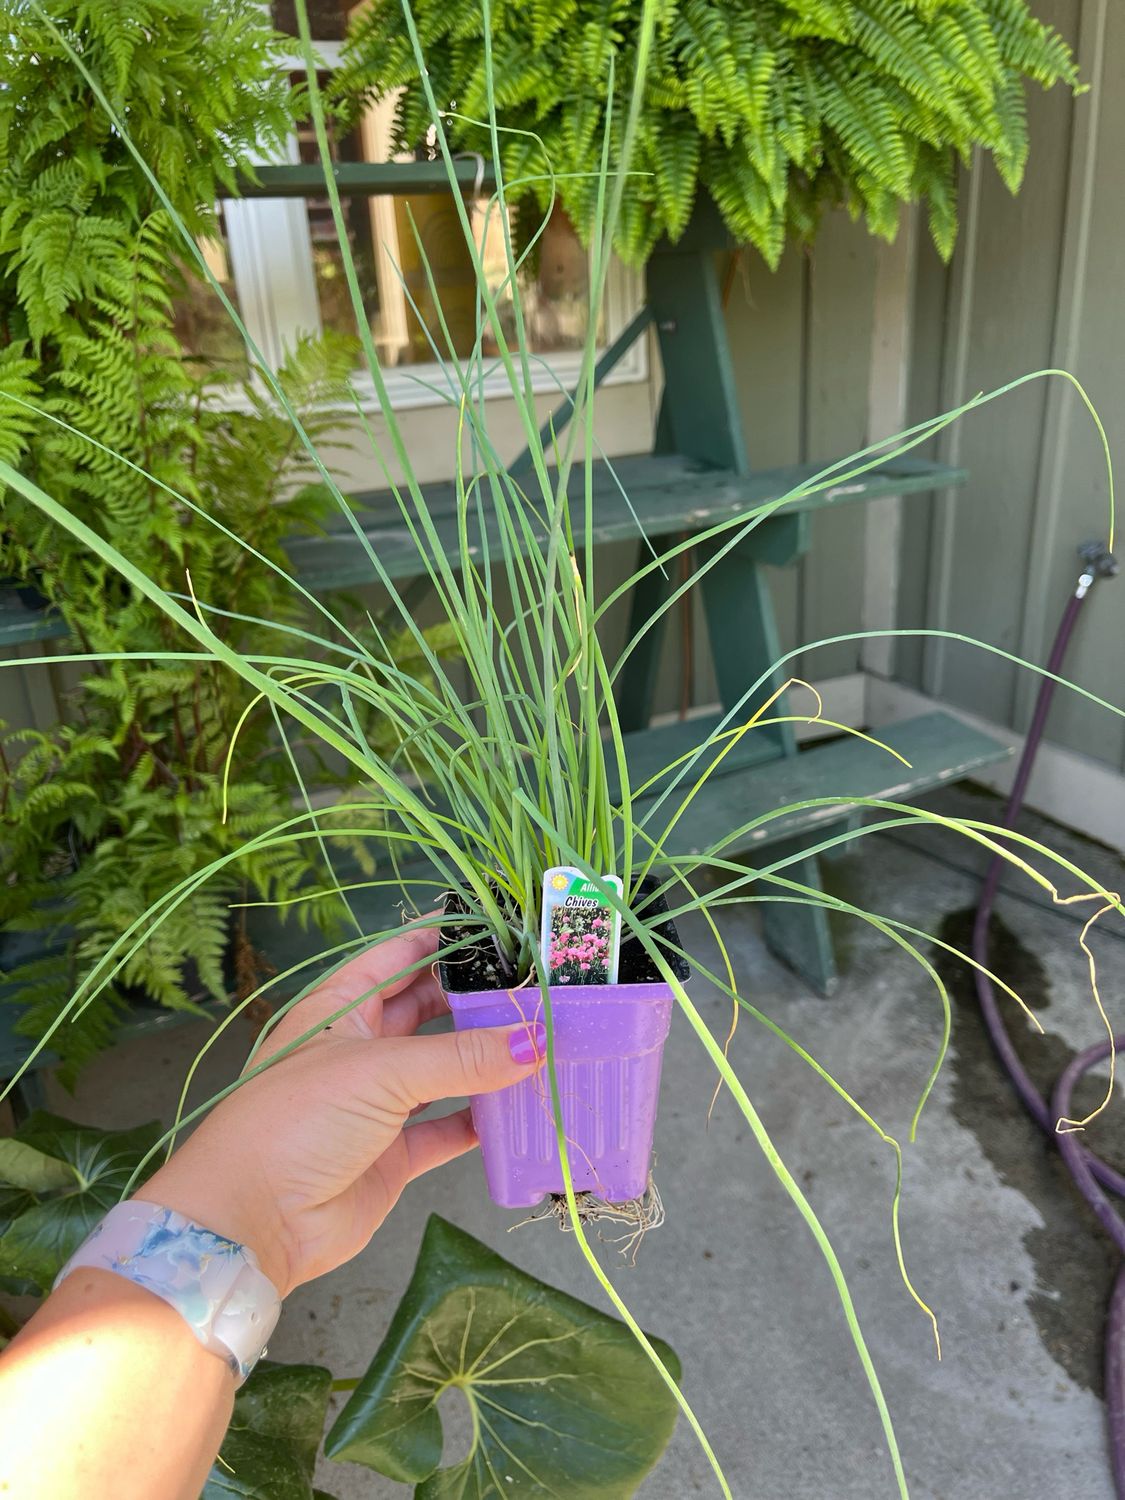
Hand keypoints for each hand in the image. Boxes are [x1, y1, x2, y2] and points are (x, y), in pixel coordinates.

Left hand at [141, 924, 544, 1295]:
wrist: (252, 1222)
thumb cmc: (295, 1122)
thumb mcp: (379, 1072)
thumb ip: (460, 1057)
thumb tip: (533, 1040)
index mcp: (338, 1008)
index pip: (397, 956)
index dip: (441, 940)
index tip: (496, 930)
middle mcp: (357, 1049)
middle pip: (425, 1011)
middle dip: (473, 1001)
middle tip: (531, 990)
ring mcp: (374, 1104)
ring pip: (441, 1070)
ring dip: (483, 1061)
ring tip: (538, 1043)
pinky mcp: (391, 1154)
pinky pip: (445, 1129)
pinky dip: (478, 1121)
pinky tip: (515, 1110)